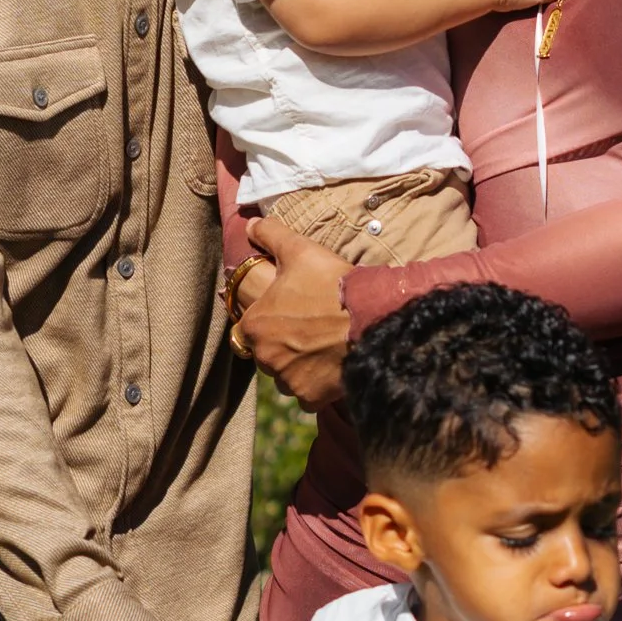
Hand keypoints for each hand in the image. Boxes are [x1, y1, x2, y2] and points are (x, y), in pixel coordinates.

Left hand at [240, 218, 352, 408]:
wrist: (372, 321)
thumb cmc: (333, 284)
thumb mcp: (301, 250)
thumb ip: (271, 235)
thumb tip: (250, 223)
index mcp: (255, 324)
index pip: (249, 326)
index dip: (269, 317)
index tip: (289, 311)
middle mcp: (264, 357)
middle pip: (267, 352)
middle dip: (282, 343)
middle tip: (309, 328)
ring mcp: (287, 380)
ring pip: (285, 374)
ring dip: (297, 364)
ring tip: (322, 346)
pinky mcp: (310, 397)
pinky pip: (306, 393)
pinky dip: (315, 383)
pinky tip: (331, 365)